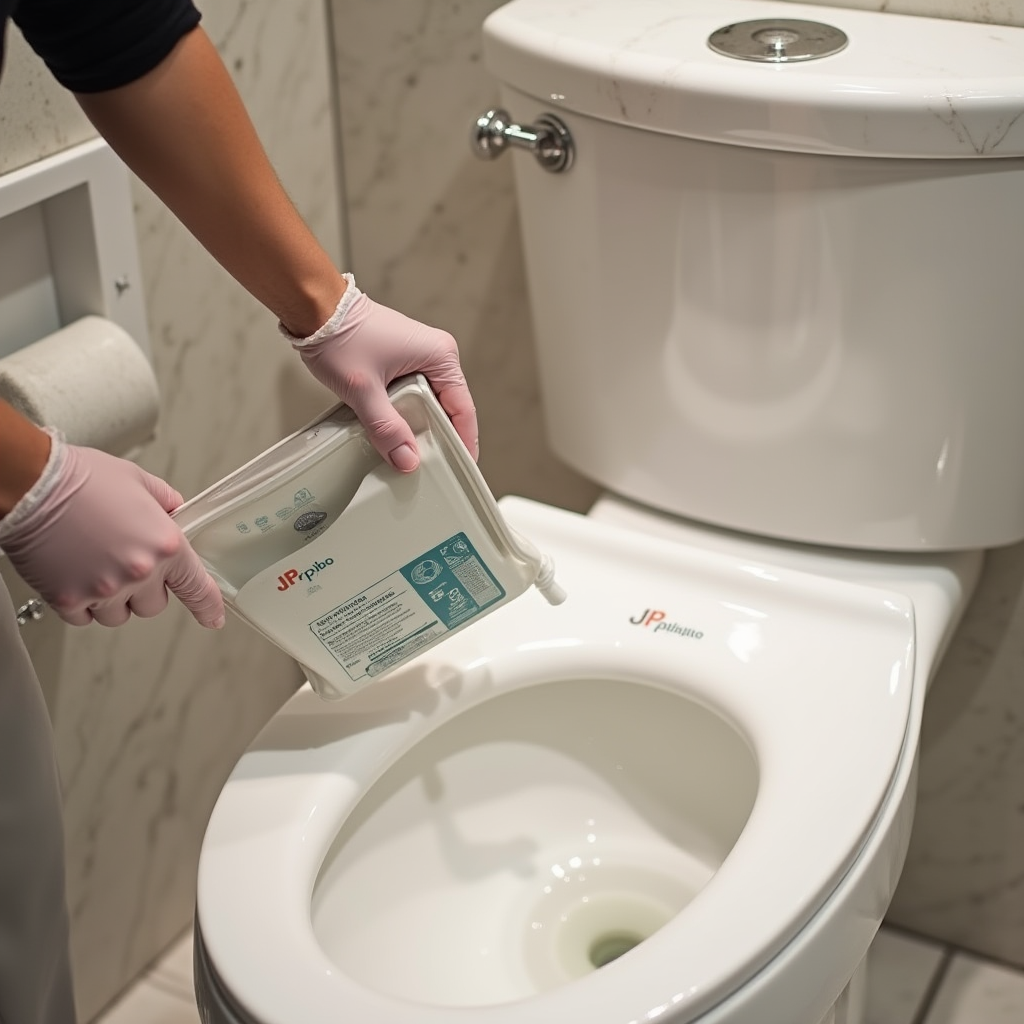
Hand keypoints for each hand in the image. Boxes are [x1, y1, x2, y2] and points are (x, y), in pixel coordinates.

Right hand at [0, 432, 223, 628]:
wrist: (32, 484)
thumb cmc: (80, 478)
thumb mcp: (138, 481)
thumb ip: (164, 503)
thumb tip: (173, 514)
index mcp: (164, 545)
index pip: (197, 587)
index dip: (207, 606)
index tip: (212, 617)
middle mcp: (139, 572)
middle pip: (155, 606)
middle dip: (145, 590)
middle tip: (124, 563)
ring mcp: (103, 590)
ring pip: (119, 616)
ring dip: (113, 600)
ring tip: (95, 565)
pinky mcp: (68, 600)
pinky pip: (85, 618)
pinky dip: (82, 604)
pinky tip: (75, 574)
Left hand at [287, 277, 477, 471]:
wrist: (315, 310)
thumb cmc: (340, 334)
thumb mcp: (364, 390)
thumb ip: (386, 428)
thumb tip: (406, 458)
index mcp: (440, 355)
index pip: (463, 408)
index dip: (464, 440)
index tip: (462, 465)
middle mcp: (435, 354)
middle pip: (448, 408)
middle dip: (439, 436)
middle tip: (431, 465)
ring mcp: (419, 358)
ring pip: (430, 404)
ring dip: (420, 426)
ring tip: (411, 452)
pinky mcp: (403, 362)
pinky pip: (414, 396)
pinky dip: (406, 415)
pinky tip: (395, 432)